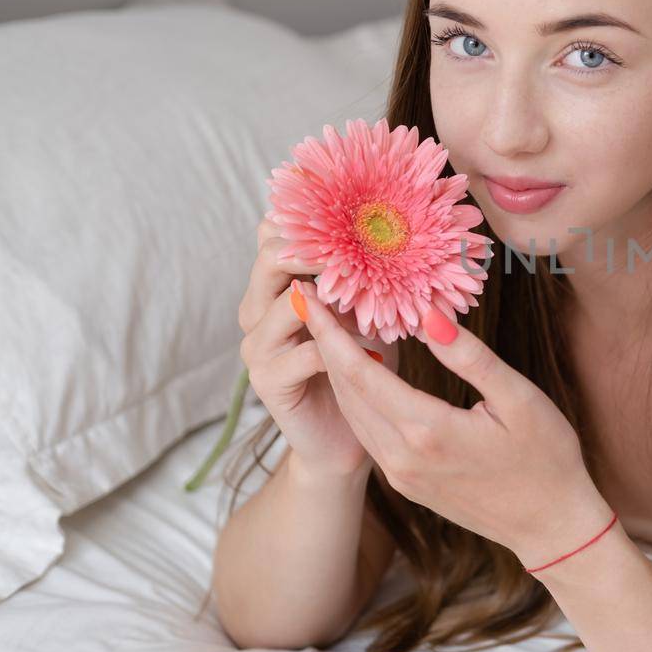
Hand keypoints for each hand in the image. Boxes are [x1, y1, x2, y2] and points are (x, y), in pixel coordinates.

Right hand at [237, 215, 395, 479]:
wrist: (347, 437)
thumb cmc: (362, 365)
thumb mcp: (366, 310)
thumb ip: (364, 275)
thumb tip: (395, 228)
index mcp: (275, 285)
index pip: (273, 231)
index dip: (311, 218)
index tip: (360, 214)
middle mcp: (256, 309)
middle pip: (271, 254)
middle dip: (322, 248)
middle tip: (368, 251)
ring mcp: (257, 346)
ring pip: (288, 302)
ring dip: (341, 302)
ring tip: (379, 309)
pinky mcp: (267, 381)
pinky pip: (305, 353)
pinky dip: (345, 348)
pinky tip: (376, 350)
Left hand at [291, 279, 613, 567]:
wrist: (552, 527)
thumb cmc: (547, 458)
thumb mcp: (518, 399)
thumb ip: (469, 357)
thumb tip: (427, 315)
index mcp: (428, 431)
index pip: (361, 372)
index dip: (331, 331)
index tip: (308, 295)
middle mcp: (402, 457)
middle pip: (347, 392)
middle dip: (324, 344)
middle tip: (309, 300)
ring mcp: (401, 475)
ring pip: (354, 414)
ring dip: (337, 371)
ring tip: (328, 330)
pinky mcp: (407, 485)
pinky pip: (369, 433)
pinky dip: (357, 398)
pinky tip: (361, 374)